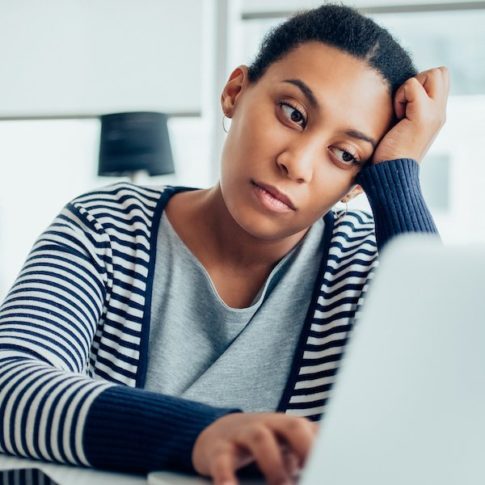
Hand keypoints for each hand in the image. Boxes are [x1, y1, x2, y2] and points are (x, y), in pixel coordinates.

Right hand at [192, 412, 318, 484]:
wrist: (217, 432)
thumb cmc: (262, 444)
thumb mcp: (286, 445)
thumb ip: (307, 455)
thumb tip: (330, 474)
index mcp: (289, 426)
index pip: (314, 430)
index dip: (327, 448)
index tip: (335, 468)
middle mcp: (269, 425)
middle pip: (293, 425)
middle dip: (306, 447)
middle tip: (315, 473)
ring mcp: (243, 434)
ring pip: (260, 439)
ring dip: (274, 466)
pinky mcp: (219, 449)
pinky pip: (223, 461)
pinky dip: (227, 477)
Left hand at [372, 66, 449, 163]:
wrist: (391, 173)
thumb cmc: (388, 154)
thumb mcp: (402, 127)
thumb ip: (408, 109)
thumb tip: (399, 93)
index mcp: (436, 114)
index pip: (440, 79)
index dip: (421, 83)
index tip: (405, 107)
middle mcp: (440, 112)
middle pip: (441, 72)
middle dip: (419, 80)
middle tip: (405, 104)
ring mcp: (435, 113)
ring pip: (432, 73)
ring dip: (410, 87)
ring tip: (401, 111)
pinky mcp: (423, 116)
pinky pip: (412, 85)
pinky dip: (400, 97)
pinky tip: (397, 116)